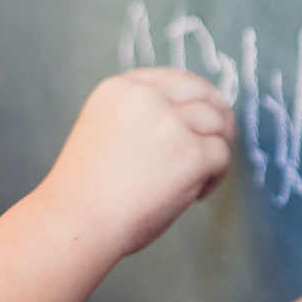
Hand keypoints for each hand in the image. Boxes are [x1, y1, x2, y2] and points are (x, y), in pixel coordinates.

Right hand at [37, 68, 236, 256]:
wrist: (77, 223)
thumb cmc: (88, 191)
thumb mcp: (105, 129)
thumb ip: (140, 115)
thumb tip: (192, 113)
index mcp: (119, 89)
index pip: (173, 79)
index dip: (195, 96)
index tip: (205, 110)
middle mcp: (145, 98)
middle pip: (202, 92)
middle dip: (219, 112)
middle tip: (225, 135)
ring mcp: (170, 123)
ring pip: (217, 123)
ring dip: (216, 148)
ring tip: (198, 177)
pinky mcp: (191, 152)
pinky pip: (222, 155)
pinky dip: (216, 176)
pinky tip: (196, 194)